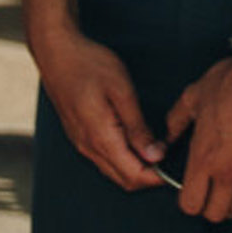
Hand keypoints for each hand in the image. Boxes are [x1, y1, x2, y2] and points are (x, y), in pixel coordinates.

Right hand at [34, 27, 166, 191]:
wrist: (56, 53)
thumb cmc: (89, 65)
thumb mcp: (121, 90)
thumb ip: (137, 127)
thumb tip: (155, 155)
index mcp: (101, 138)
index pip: (133, 175)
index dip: (156, 177)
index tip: (175, 168)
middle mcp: (88, 147)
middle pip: (124, 179)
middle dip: (148, 176)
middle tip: (170, 159)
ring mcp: (81, 143)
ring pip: (113, 171)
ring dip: (136, 168)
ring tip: (157, 150)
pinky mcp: (79, 135)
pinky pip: (103, 159)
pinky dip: (123, 159)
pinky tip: (136, 142)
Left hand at [163, 46, 231, 222]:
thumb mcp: (194, 95)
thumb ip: (177, 120)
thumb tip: (167, 137)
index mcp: (203, 157)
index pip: (190, 205)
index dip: (190, 200)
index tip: (195, 189)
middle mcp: (227, 172)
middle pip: (215, 215)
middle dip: (211, 205)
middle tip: (215, 189)